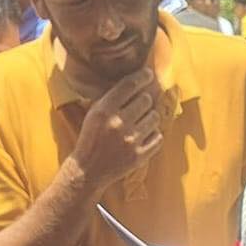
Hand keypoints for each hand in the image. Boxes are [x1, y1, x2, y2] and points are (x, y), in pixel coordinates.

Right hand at [71, 69, 162, 188]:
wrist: (87, 171)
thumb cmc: (91, 138)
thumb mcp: (94, 113)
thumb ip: (112, 98)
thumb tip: (138, 81)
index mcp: (104, 110)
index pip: (130, 85)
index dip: (143, 76)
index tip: (149, 74)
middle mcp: (118, 124)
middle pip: (146, 100)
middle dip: (145, 101)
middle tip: (139, 107)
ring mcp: (130, 141)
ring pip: (155, 117)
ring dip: (149, 118)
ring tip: (139, 124)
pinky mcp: (139, 156)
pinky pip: (158, 137)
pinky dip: (153, 135)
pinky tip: (143, 137)